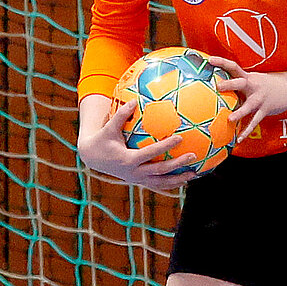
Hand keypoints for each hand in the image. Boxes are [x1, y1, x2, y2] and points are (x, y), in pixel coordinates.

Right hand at [76, 95, 201, 188]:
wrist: (92, 158)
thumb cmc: (102, 139)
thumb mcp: (109, 128)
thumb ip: (121, 115)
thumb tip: (133, 101)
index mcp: (128, 159)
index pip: (150, 153)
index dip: (165, 146)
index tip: (180, 138)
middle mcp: (134, 172)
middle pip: (160, 170)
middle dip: (177, 164)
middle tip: (193, 155)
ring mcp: (137, 179)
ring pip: (160, 183)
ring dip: (177, 179)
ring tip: (193, 174)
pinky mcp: (138, 182)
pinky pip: (157, 185)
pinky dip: (170, 184)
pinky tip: (183, 179)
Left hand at [206, 56, 286, 141]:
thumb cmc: (268, 84)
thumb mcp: (254, 79)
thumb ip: (239, 82)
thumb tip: (220, 84)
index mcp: (248, 77)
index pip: (233, 67)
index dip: (222, 62)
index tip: (210, 60)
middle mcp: (253, 86)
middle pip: (240, 83)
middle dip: (229, 84)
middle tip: (218, 86)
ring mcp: (259, 99)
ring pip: (248, 106)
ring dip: (239, 112)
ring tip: (230, 119)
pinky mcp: (265, 110)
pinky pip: (254, 122)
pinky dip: (246, 131)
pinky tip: (239, 139)